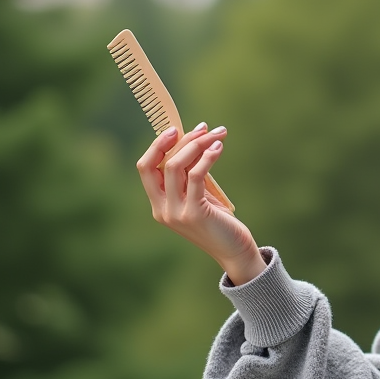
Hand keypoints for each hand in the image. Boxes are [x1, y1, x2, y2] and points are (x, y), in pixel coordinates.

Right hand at [137, 123, 265, 284]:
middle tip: (204, 128)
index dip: (157, 145)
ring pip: (175, 166)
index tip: (176, 128)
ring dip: (198, 144)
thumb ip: (190, 175)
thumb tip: (195, 139)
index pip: (145, 167)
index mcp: (158, 204)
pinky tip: (219, 148)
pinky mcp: (194, 213)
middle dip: (176, 140)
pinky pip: (196, 176)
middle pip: (155, 164)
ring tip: (218, 134)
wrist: (234, 251)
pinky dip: (207, 157)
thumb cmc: (219, 221)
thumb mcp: (200, 195)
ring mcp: (175, 212)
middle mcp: (161, 209)